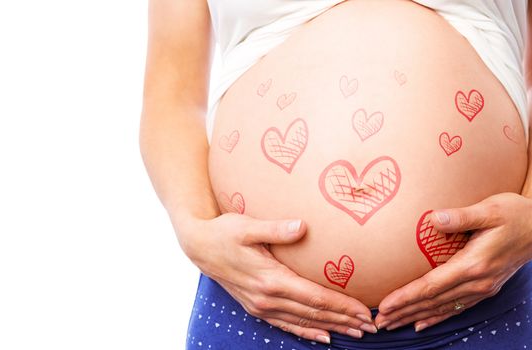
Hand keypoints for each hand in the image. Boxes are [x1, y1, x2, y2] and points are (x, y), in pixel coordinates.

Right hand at [173, 212, 377, 343]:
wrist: (198, 246)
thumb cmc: (224, 231)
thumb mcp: (248, 225)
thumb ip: (276, 228)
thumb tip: (303, 226)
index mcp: (270, 279)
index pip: (315, 297)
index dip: (342, 306)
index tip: (364, 311)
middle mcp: (266, 298)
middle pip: (313, 313)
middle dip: (344, 320)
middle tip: (370, 326)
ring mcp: (260, 305)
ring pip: (302, 322)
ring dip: (330, 328)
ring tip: (354, 333)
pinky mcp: (255, 307)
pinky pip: (285, 324)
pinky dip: (306, 332)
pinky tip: (322, 336)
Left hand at [374, 192, 531, 331]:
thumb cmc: (514, 214)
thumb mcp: (489, 210)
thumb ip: (461, 216)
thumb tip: (435, 218)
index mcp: (473, 264)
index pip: (432, 285)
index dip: (406, 297)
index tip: (385, 305)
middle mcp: (477, 281)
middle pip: (433, 301)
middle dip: (404, 312)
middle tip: (379, 321)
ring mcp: (482, 288)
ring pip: (442, 307)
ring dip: (415, 316)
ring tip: (392, 324)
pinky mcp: (485, 288)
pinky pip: (456, 307)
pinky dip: (437, 317)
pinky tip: (421, 323)